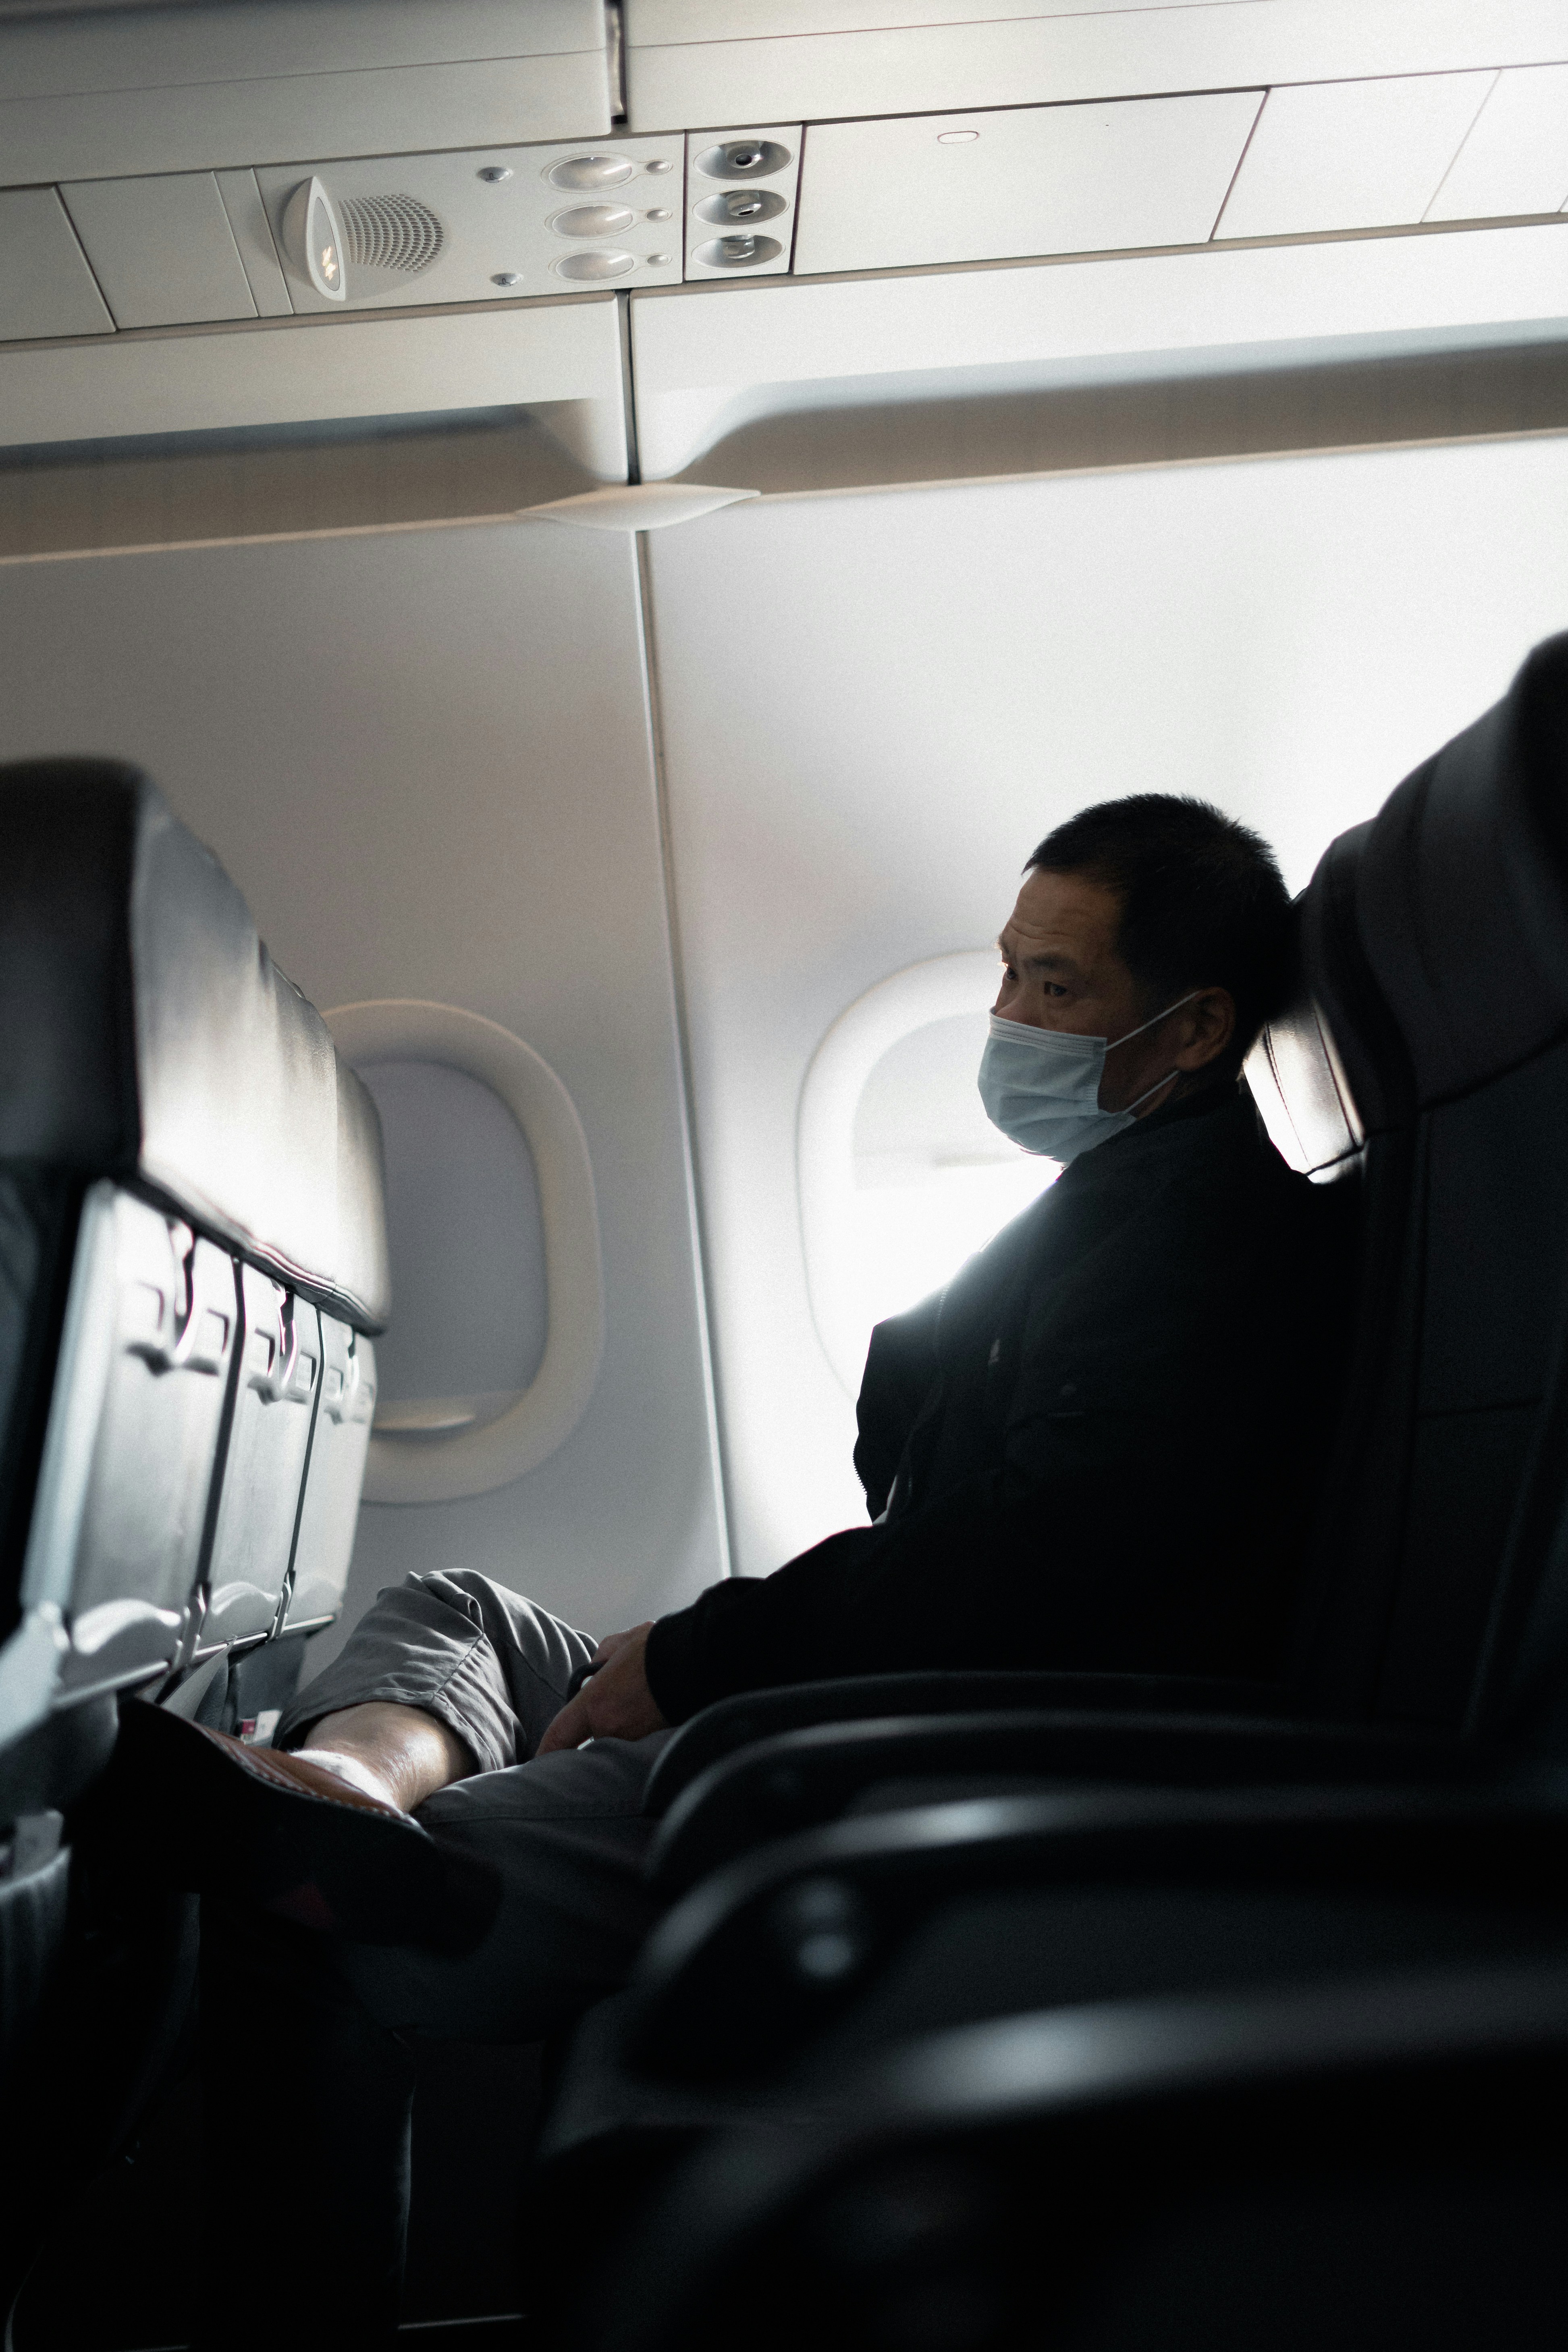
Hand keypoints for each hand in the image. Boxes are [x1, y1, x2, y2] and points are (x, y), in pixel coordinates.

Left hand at [536, 1623, 665, 1754]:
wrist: (698, 1659)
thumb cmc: (657, 1648)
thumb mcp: (618, 1644)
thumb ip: (600, 1660)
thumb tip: (598, 1671)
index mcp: (595, 1704)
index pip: (559, 1737)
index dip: (545, 1752)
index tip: (538, 1761)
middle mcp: (611, 1729)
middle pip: (594, 1738)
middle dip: (602, 1724)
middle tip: (620, 1702)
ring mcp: (635, 1741)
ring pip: (619, 1741)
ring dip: (626, 1727)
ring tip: (645, 1701)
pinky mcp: (657, 1745)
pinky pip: (641, 1742)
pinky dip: (644, 1731)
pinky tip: (657, 1710)